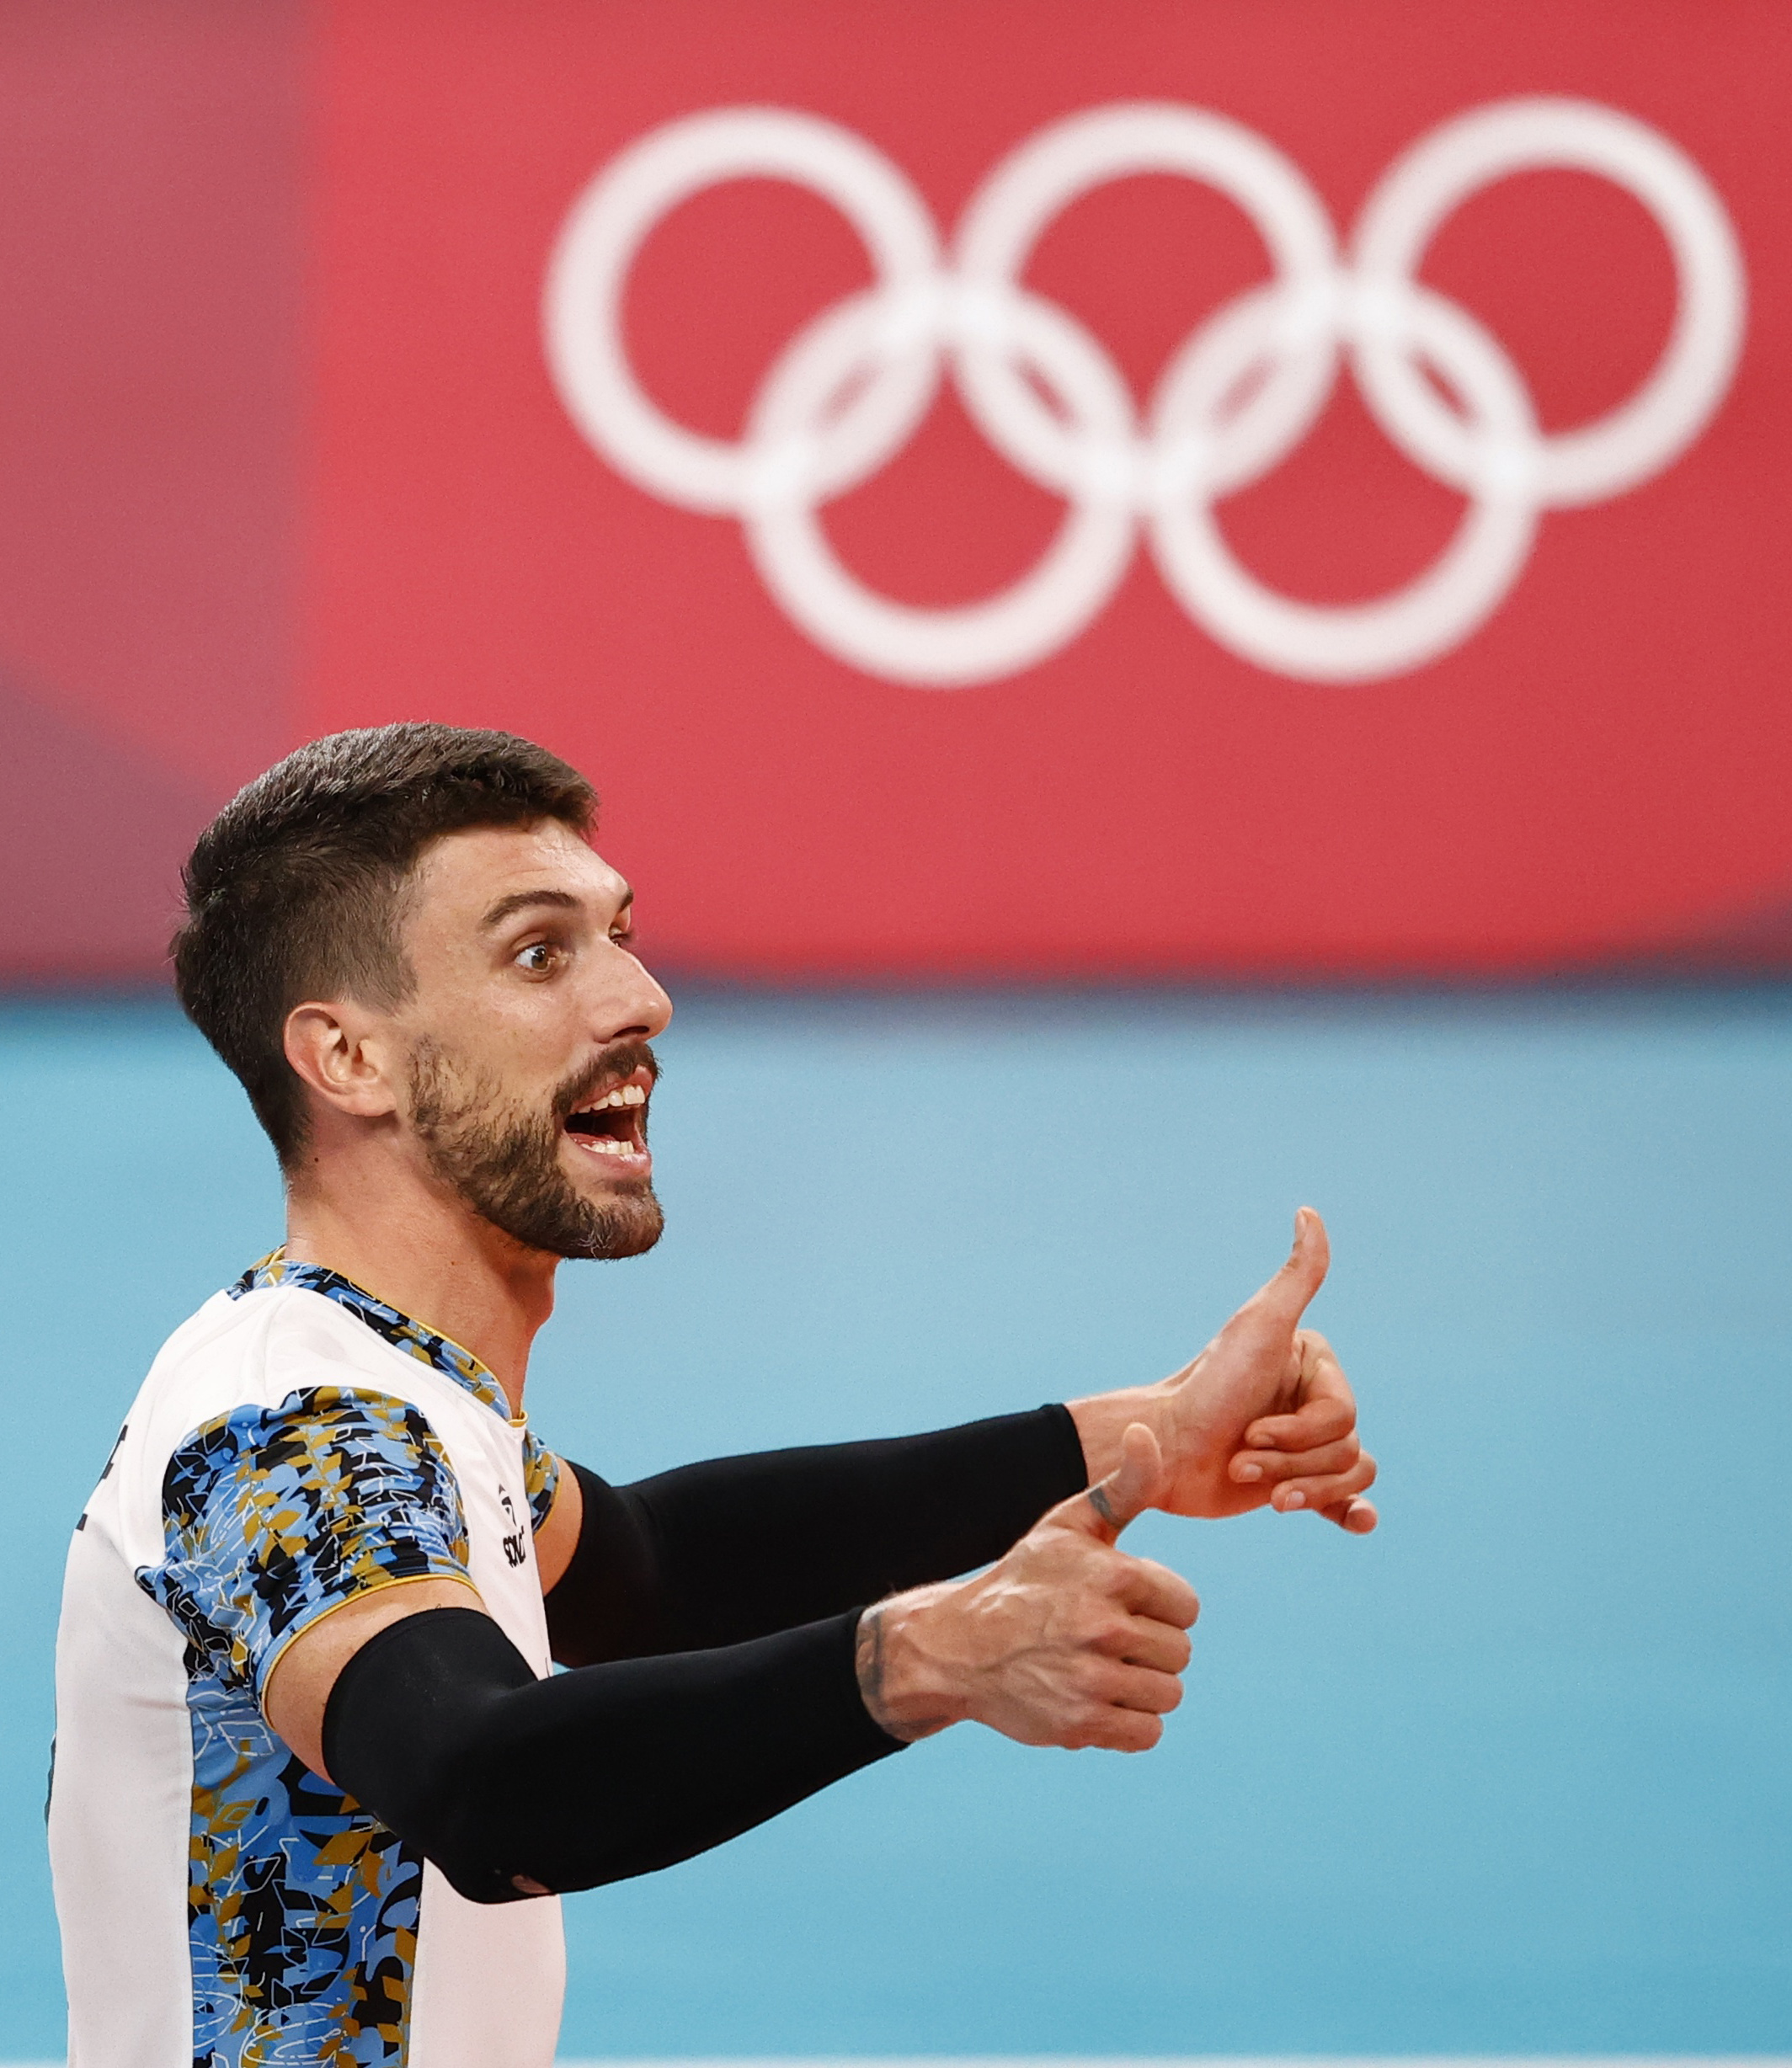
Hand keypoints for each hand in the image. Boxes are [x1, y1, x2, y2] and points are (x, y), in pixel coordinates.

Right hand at [857, 1423, 1198, 1750]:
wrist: (960, 1645)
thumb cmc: (1026, 1579)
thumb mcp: (1069, 1523)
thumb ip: (1123, 1485)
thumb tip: (1147, 1431)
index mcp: (1110, 1574)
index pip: (1186, 1605)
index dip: (1160, 1607)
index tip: (1124, 1604)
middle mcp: (1102, 1626)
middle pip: (1180, 1653)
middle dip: (1151, 1648)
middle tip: (1108, 1640)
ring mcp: (1091, 1678)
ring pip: (1168, 1695)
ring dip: (1142, 1687)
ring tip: (1102, 1669)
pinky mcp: (1080, 1723)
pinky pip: (1146, 1734)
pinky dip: (1129, 1724)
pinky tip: (1098, 1700)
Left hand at [1070, 1209, 1377, 1533]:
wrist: (1164, 1451)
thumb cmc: (1207, 1389)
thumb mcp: (1257, 1330)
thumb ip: (1295, 1277)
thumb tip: (1308, 1213)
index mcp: (1313, 1365)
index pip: (1342, 1415)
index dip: (1299, 1433)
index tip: (1249, 1429)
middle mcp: (1313, 1400)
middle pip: (1347, 1448)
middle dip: (1291, 1464)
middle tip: (1240, 1459)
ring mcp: (1306, 1444)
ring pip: (1348, 1476)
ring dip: (1298, 1489)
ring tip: (1253, 1487)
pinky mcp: (1296, 1483)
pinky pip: (1346, 1499)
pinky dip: (1354, 1510)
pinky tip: (1357, 1521)